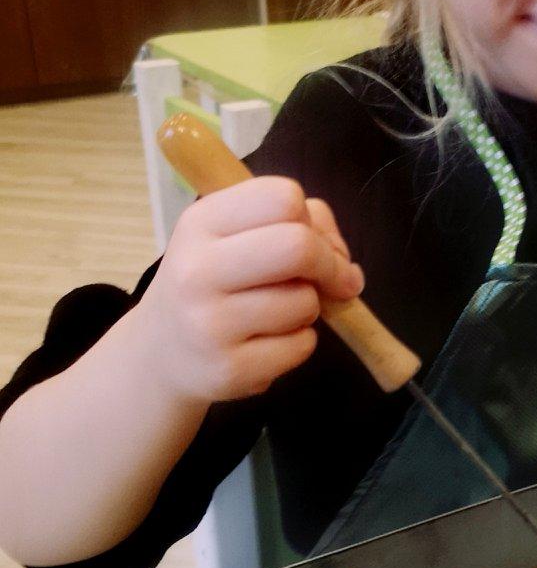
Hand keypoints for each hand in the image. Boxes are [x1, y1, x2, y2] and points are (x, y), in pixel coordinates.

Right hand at [136, 177, 363, 403]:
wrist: (159, 352)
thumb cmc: (210, 283)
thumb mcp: (229, 236)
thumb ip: (294, 226)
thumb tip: (345, 264)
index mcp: (200, 224)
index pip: (282, 198)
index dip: (312, 221)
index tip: (315, 243)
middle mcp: (197, 270)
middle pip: (297, 246)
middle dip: (329, 264)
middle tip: (333, 282)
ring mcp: (210, 324)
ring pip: (305, 301)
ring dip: (309, 307)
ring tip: (279, 313)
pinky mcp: (230, 369)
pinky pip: (301, 345)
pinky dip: (300, 342)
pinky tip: (268, 342)